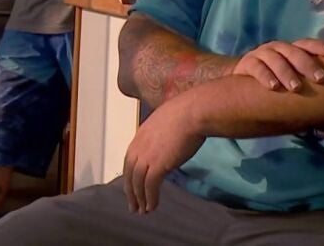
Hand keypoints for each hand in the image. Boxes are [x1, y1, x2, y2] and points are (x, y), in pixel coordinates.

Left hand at [122, 98, 204, 213]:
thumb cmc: (187, 112)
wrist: (193, 112)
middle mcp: (139, 146)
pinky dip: (150, 198)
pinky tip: (152, 207)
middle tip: (133, 205)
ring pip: (138, 182)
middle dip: (131, 191)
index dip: (131, 175)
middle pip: (130, 173)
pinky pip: (150, 186)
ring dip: (140, 198)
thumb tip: (167, 139)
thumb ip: (161, 133)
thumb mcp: (166, 121)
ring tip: (143, 210)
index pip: (130, 160)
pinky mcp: (158, 165)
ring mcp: (147, 156)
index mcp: (140, 135)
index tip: (133, 186)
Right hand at [233, 39, 323, 91]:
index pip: (306, 44)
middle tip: (321, 78)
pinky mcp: (247, 63)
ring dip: (287, 72)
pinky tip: (273, 87)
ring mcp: (262, 54)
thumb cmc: (274, 80)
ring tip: (296, 87)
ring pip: (276, 59)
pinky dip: (265, 76)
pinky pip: (257, 68)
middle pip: (293, 52)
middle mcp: (277, 48)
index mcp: (290, 49)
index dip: (319, 46)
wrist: (241, 82)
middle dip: (308, 64)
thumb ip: (305, 77)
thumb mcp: (290, 75)